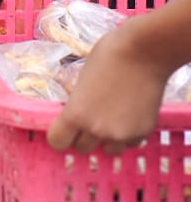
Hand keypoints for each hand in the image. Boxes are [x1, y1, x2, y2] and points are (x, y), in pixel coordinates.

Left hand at [47, 20, 167, 153]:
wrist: (144, 51)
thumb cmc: (109, 55)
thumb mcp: (82, 80)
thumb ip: (78, 103)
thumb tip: (77, 114)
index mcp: (75, 114)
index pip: (57, 142)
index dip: (60, 135)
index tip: (65, 128)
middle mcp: (96, 130)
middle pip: (82, 148)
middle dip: (83, 136)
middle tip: (90, 119)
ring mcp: (121, 134)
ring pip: (108, 150)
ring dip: (107, 139)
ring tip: (112, 117)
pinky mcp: (142, 133)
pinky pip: (129, 143)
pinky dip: (128, 134)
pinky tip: (130, 114)